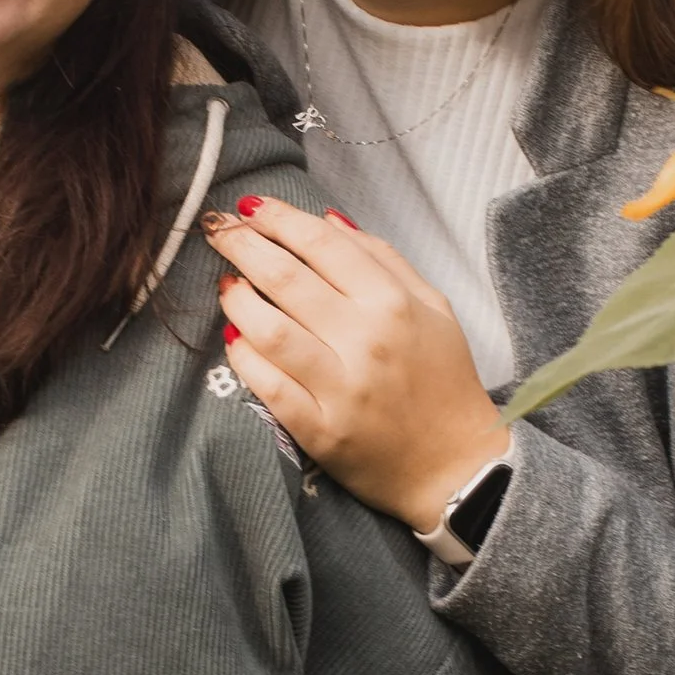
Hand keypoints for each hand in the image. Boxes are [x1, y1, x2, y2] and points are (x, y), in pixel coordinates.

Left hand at [204, 197, 508, 529]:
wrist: (457, 467)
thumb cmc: (444, 382)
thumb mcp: (433, 308)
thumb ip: (383, 258)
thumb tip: (327, 219)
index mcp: (394, 304)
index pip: (322, 244)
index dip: (278, 218)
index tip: (250, 208)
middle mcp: (366, 341)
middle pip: (286, 278)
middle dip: (241, 245)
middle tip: (217, 231)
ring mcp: (341, 389)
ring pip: (269, 329)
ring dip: (237, 299)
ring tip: (226, 284)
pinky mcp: (321, 431)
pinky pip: (268, 386)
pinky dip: (244, 357)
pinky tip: (235, 338)